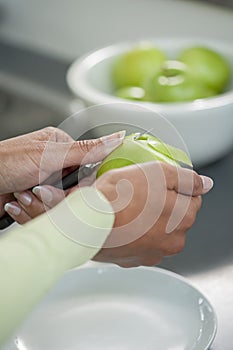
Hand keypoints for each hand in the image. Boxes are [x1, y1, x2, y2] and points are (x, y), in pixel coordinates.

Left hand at [0, 127, 124, 216]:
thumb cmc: (4, 163)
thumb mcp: (49, 155)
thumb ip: (87, 150)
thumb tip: (117, 138)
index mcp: (61, 146)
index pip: (88, 169)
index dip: (80, 184)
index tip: (69, 189)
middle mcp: (53, 164)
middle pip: (73, 190)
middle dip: (54, 196)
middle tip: (36, 190)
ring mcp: (44, 182)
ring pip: (60, 205)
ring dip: (39, 205)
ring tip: (21, 194)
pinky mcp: (36, 200)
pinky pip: (47, 214)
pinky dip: (31, 212)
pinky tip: (18, 202)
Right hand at [93, 162, 212, 266]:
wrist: (87, 221)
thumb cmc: (119, 196)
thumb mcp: (157, 172)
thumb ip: (186, 178)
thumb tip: (205, 184)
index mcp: (184, 218)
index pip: (192, 198)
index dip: (175, 187)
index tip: (158, 184)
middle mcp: (173, 241)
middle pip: (175, 216)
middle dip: (163, 204)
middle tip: (140, 193)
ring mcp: (152, 253)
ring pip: (157, 229)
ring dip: (148, 219)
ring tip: (127, 207)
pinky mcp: (133, 259)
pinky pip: (140, 241)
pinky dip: (134, 232)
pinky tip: (121, 222)